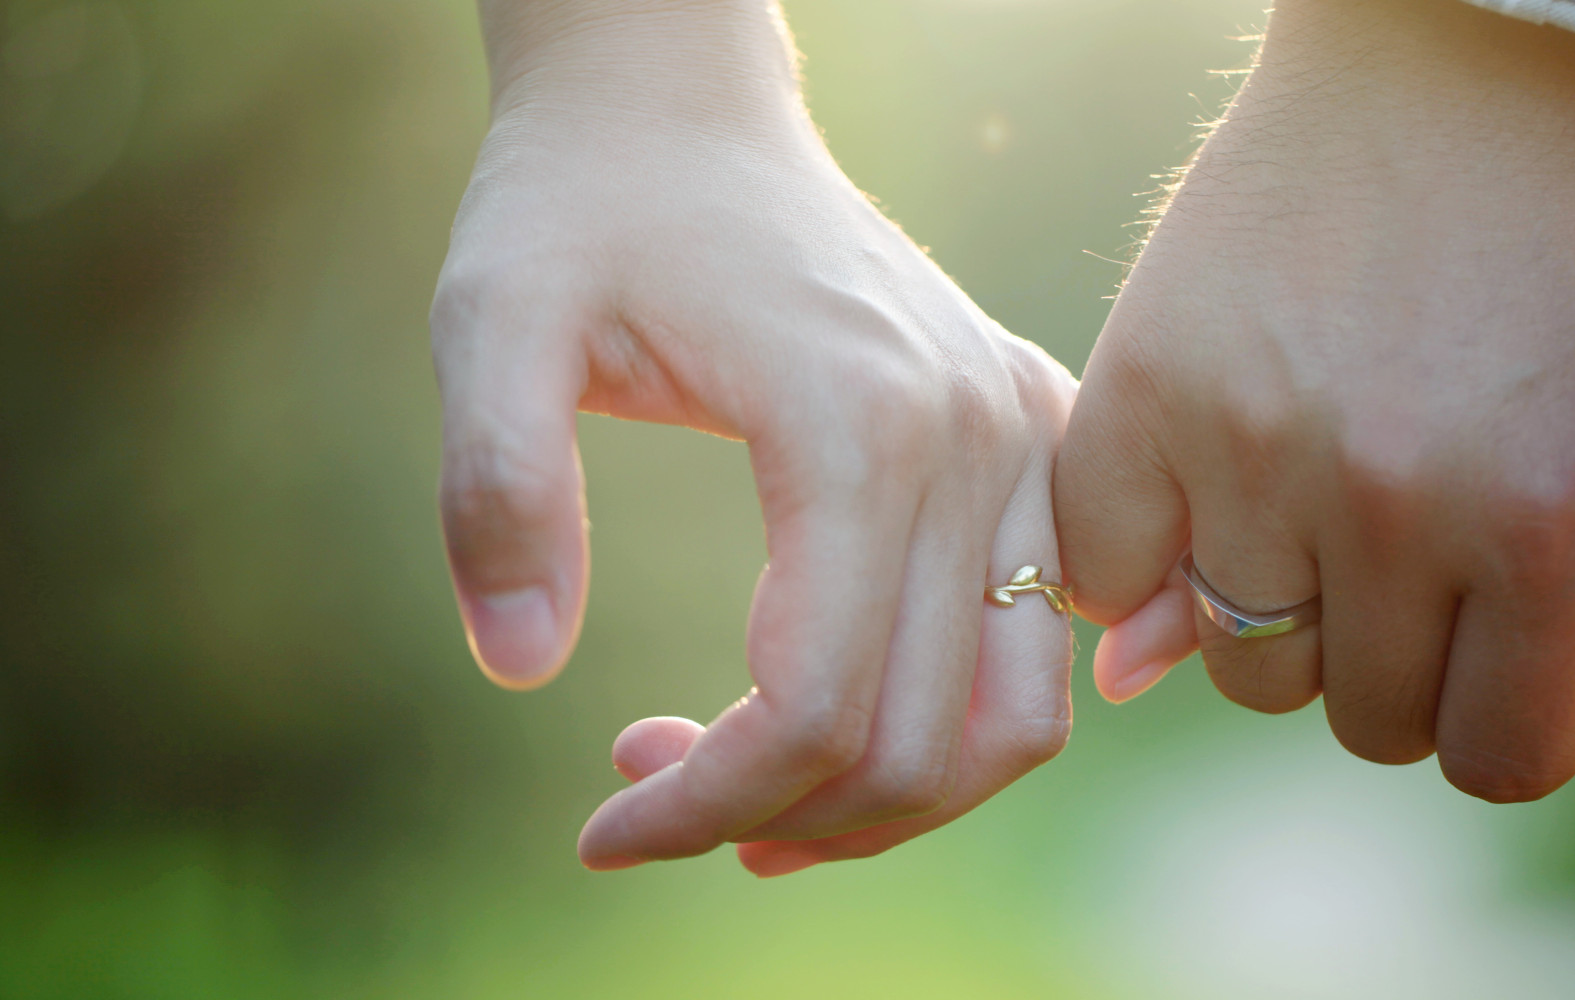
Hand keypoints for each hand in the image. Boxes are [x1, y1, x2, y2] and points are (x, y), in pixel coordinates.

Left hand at [432, 0, 1075, 872]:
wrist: (687, 111)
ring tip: (749, 798)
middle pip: (916, 739)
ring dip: (883, 801)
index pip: (814, 703)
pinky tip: (843, 722)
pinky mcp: (1033, 442)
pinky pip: (1034, 648)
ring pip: (1008, 720)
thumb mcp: (494, 320)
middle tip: (643, 792)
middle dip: (774, 815)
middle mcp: (976, 438)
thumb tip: (520, 665)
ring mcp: (1023, 440)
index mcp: (856, 420)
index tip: (599, 828)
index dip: (704, 803)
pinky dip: (952, 728)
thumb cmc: (583, 208)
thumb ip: (496, 484)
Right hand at [1054, 0, 1574, 799]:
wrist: (1472, 48)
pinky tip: (1209, 503)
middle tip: (1431, 547)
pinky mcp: (1143, 386)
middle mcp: (1386, 505)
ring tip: (1333, 503)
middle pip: (1366, 720)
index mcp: (1543, 524)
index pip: (1500, 758)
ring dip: (1293, 617)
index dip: (1517, 716)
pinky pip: (1100, 574)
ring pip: (1244, 665)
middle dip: (1414, 662)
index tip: (1512, 637)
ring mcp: (1247, 447)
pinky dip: (1143, 572)